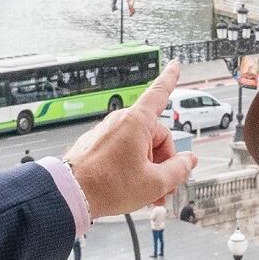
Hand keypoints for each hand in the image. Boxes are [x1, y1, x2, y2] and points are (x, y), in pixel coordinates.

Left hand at [63, 65, 197, 220]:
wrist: (70, 193)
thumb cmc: (107, 185)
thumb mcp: (154, 183)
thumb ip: (178, 170)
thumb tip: (188, 161)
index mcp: (137, 123)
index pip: (159, 94)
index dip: (170, 79)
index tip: (175, 65)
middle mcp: (121, 122)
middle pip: (155, 136)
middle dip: (163, 161)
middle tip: (164, 187)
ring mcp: (108, 132)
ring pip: (140, 147)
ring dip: (149, 168)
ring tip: (148, 194)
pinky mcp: (98, 144)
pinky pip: (123, 152)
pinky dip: (132, 168)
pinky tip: (132, 188)